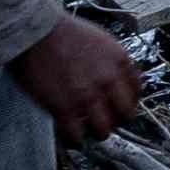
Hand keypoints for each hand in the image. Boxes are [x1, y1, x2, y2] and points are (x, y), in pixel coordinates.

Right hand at [10, 16, 143, 148]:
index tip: (119, 106)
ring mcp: (87, 96)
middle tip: (104, 120)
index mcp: (119, 61)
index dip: (127, 102)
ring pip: (103, 130)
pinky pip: (77, 136)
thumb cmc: (61, 32)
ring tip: (87, 130)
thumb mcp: (99, 40)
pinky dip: (74, 139)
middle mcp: (108, 81)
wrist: (33, 30)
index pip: (136, 92)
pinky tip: (70, 135)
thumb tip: (115, 82)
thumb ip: (111, 62)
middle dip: (115, 119)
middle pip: (125, 115)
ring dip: (96, 132)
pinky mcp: (64, 109)